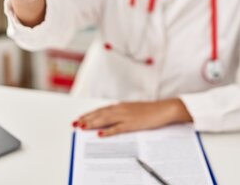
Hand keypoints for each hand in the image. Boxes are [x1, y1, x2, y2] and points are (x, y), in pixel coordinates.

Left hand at [72, 98, 192, 136]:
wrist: (164, 109)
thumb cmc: (150, 110)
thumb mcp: (134, 109)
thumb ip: (123, 112)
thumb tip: (113, 117)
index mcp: (121, 106)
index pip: (101, 110)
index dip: (89, 114)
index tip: (80, 118)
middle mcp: (121, 109)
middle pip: (100, 114)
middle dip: (87, 119)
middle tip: (75, 124)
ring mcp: (126, 116)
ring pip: (105, 120)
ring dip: (93, 124)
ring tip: (82, 127)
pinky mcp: (132, 124)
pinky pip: (117, 128)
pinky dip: (108, 131)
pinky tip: (100, 134)